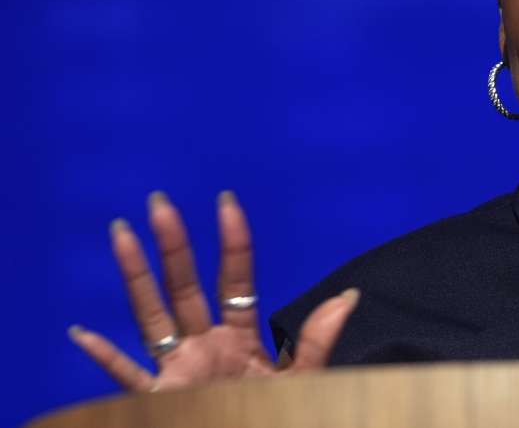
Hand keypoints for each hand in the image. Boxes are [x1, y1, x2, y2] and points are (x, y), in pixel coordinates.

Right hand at [69, 191, 358, 391]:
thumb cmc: (280, 418)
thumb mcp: (303, 379)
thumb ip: (317, 340)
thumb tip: (350, 295)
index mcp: (240, 339)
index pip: (235, 280)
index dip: (233, 242)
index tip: (226, 201)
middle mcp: (204, 347)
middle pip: (185, 287)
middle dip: (174, 245)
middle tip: (161, 202)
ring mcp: (179, 371)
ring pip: (151, 315)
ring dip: (136, 276)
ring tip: (121, 232)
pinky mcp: (160, 399)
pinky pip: (127, 376)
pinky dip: (105, 358)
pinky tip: (81, 333)